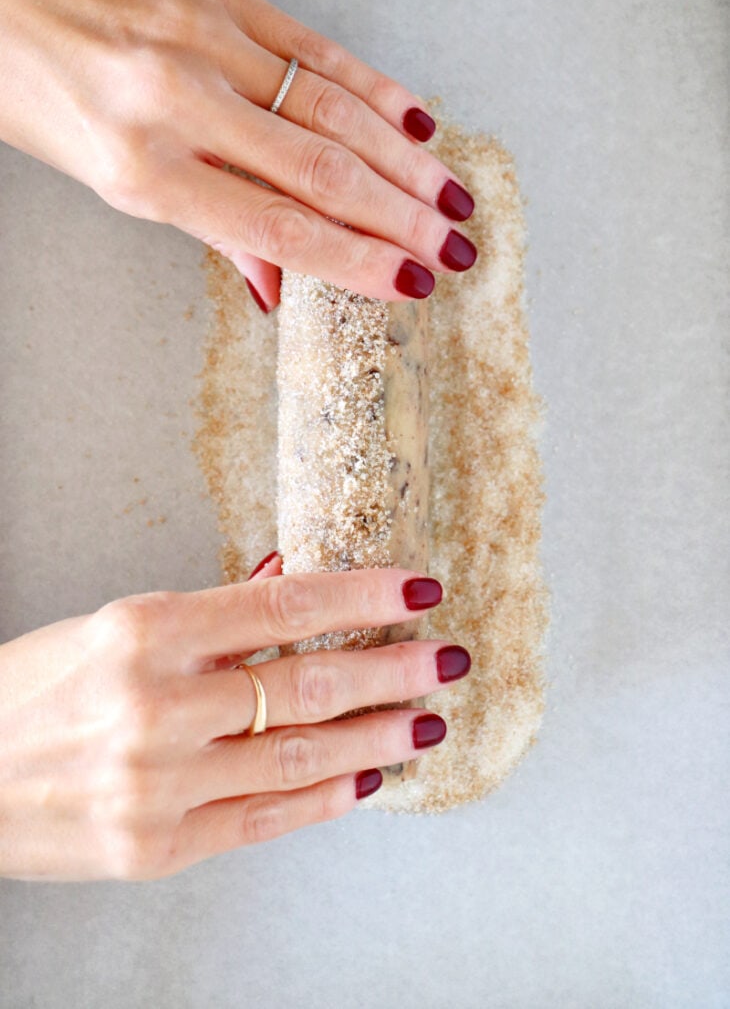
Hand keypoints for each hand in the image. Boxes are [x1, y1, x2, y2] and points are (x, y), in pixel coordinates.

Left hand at [0, 0, 476, 309]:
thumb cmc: (39, 94)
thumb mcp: (113, 182)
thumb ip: (212, 226)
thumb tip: (282, 284)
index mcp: (145, 164)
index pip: (278, 226)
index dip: (357, 261)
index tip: (413, 284)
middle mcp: (179, 97)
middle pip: (322, 170)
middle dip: (402, 219)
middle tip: (457, 251)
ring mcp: (204, 34)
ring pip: (333, 108)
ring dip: (405, 162)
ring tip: (452, 200)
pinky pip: (316, 47)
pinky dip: (374, 88)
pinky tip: (416, 122)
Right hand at [0, 554, 469, 881]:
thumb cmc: (33, 691)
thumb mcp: (113, 627)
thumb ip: (210, 611)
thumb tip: (290, 577)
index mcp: (143, 631)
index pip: (284, 605)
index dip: (363, 596)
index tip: (419, 589)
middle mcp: (155, 706)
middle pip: (309, 683)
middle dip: (393, 669)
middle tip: (446, 660)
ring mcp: (157, 785)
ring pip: (300, 757)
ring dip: (377, 738)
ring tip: (425, 722)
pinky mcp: (156, 849)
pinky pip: (264, 820)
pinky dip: (326, 799)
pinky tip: (368, 779)